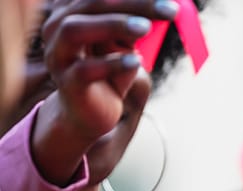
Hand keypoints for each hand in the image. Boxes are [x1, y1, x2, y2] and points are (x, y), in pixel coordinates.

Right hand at [31, 0, 178, 185]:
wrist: (93, 113)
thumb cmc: (113, 72)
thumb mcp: (128, 44)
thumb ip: (140, 24)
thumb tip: (169, 7)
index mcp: (72, 10)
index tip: (168, 0)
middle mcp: (57, 27)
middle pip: (91, 3)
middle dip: (133, 4)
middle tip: (170, 9)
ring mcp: (59, 55)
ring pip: (75, 30)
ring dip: (113, 24)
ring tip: (145, 28)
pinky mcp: (67, 83)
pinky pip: (85, 70)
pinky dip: (112, 63)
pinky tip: (135, 61)